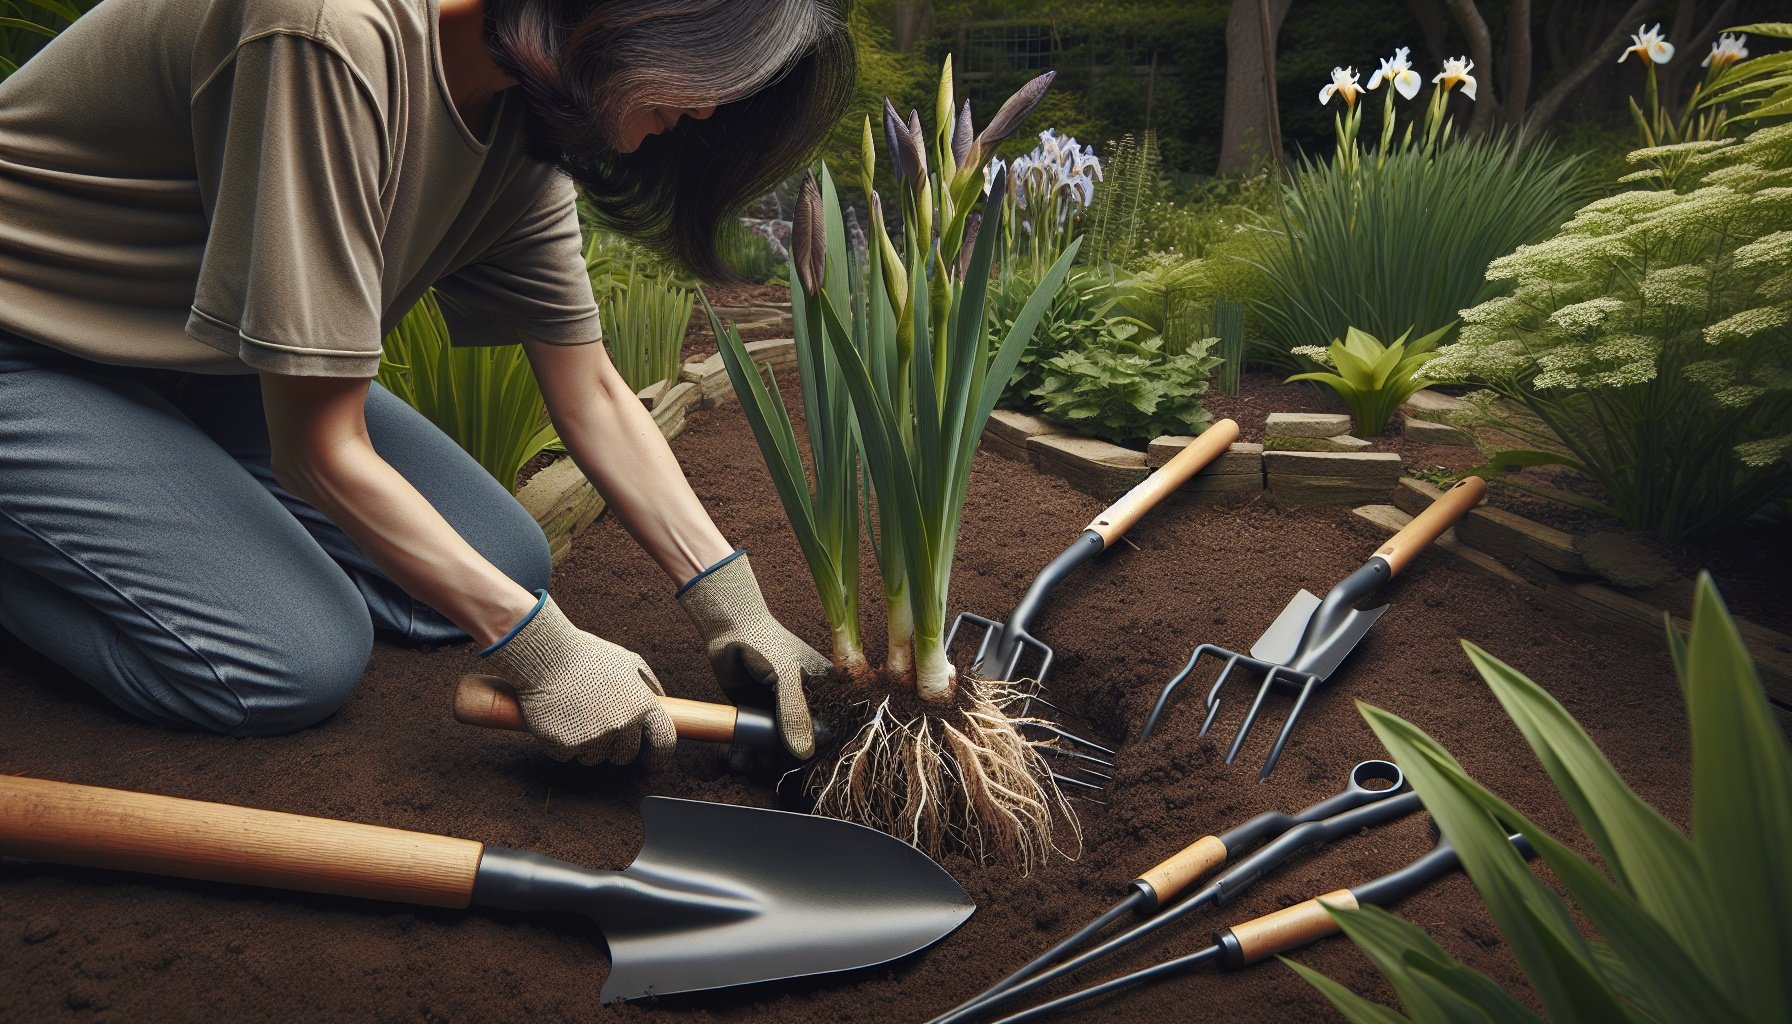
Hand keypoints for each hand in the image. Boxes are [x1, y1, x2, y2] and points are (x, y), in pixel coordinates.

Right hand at [480, 591, 676, 766]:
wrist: (544, 656)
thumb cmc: (585, 656)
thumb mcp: (627, 662)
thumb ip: (648, 685)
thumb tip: (661, 705)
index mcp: (643, 705)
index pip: (664, 743)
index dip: (658, 756)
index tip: (650, 761)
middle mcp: (622, 725)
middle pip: (625, 756)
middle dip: (614, 746)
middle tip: (596, 723)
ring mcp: (594, 737)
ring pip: (595, 758)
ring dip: (586, 744)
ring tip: (574, 713)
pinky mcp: (566, 746)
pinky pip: (568, 756)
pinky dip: (562, 743)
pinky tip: (558, 718)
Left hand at [676, 553, 828, 758]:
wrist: (729, 628)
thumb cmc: (766, 645)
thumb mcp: (786, 679)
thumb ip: (794, 715)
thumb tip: (803, 755)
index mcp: (825, 694)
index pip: (830, 732)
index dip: (817, 752)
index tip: (800, 767)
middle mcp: (804, 706)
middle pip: (800, 746)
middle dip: (781, 761)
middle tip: (763, 764)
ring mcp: (779, 712)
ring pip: (774, 748)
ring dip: (758, 760)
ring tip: (743, 764)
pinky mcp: (755, 715)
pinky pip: (753, 742)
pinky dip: (743, 753)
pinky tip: (731, 758)